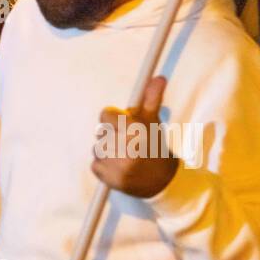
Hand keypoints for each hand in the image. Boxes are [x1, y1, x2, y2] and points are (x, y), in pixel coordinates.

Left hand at [91, 75, 179, 197]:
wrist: (163, 181)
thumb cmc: (155, 146)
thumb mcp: (153, 121)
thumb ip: (152, 98)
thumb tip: (159, 78)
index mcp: (135, 130)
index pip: (105, 115)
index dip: (113, 119)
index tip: (122, 124)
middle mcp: (125, 148)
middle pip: (101, 132)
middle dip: (111, 135)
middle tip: (126, 143)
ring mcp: (118, 166)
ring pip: (97, 149)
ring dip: (107, 151)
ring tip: (124, 156)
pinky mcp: (111, 180)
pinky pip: (95, 166)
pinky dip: (104, 167)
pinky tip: (118, 167)